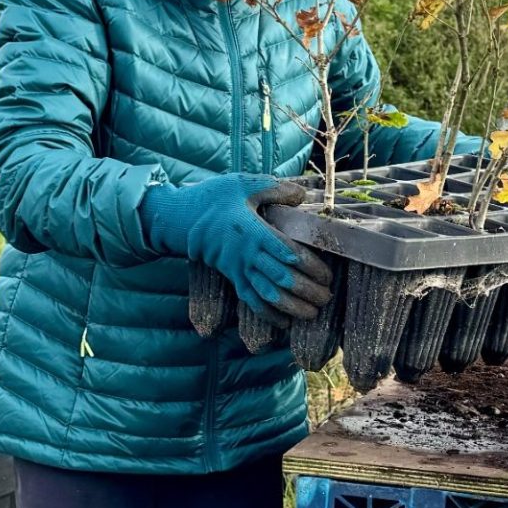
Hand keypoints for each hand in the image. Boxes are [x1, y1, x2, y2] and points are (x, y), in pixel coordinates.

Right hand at [140, 175, 331, 331]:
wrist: (180, 216)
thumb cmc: (215, 197)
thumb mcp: (244, 184)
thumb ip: (275, 189)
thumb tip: (302, 195)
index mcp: (253, 231)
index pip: (287, 254)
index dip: (310, 266)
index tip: (327, 275)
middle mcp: (247, 254)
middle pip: (281, 278)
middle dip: (306, 291)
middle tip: (327, 297)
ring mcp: (237, 269)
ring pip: (267, 294)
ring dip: (291, 307)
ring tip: (313, 314)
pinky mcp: (230, 277)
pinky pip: (249, 300)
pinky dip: (267, 314)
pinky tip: (284, 323)